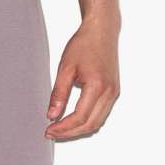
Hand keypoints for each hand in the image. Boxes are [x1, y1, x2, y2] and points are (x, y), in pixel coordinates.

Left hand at [45, 18, 120, 140]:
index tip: (50, 130)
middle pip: (90, 125)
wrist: (101, 31)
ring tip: (61, 128)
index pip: (80, 117)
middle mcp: (109, 92)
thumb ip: (58, 94)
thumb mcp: (65, 68)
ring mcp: (114, 93)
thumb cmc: (85, 44)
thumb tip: (52, 115)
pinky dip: (87, 121)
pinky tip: (73, 120)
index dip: (63, 128)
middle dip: (70, 132)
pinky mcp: (114, 91)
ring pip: (97, 122)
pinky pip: (101, 114)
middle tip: (52, 133)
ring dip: (79, 129)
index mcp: (97, 86)